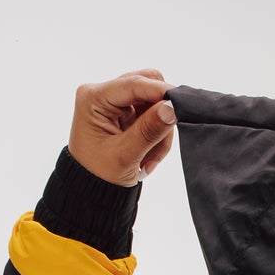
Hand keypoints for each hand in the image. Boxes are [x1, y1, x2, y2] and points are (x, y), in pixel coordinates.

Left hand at [67, 69, 175, 187]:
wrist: (92, 190)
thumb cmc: (99, 175)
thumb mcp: (125, 154)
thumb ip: (149, 130)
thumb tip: (172, 107)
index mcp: (94, 98)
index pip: (133, 83)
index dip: (160, 91)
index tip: (182, 104)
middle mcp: (103, 93)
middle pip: (147, 85)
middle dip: (160, 112)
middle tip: (161, 140)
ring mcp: (116, 102)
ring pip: (154, 101)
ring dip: (160, 128)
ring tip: (150, 157)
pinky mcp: (126, 112)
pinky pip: (153, 114)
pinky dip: (157, 134)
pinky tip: (148, 153)